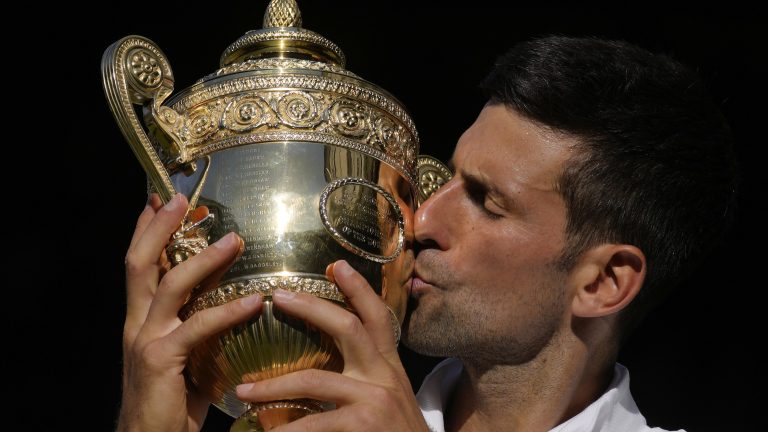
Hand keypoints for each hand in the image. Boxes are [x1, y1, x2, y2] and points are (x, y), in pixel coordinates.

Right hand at [117, 193, 262, 431]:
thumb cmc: (172, 401)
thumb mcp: (183, 355)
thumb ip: (197, 326)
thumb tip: (235, 300)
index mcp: (140, 319)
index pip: (140, 265)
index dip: (146, 230)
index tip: (159, 199)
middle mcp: (137, 323)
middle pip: (141, 263)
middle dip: (159, 228)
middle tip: (179, 199)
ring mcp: (146, 340)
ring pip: (171, 286)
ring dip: (204, 259)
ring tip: (235, 239)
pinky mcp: (162, 360)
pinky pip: (199, 327)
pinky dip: (229, 311)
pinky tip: (257, 301)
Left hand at [235, 260, 428, 430]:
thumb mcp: (390, 396)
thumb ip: (366, 376)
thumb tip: (326, 366)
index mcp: (388, 365)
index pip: (377, 316)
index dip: (358, 288)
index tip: (336, 264)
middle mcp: (384, 375)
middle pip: (348, 327)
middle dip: (311, 308)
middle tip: (280, 296)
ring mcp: (374, 399)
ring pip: (314, 379)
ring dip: (272, 385)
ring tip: (243, 391)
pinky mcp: (364, 426)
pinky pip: (313, 425)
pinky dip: (285, 431)